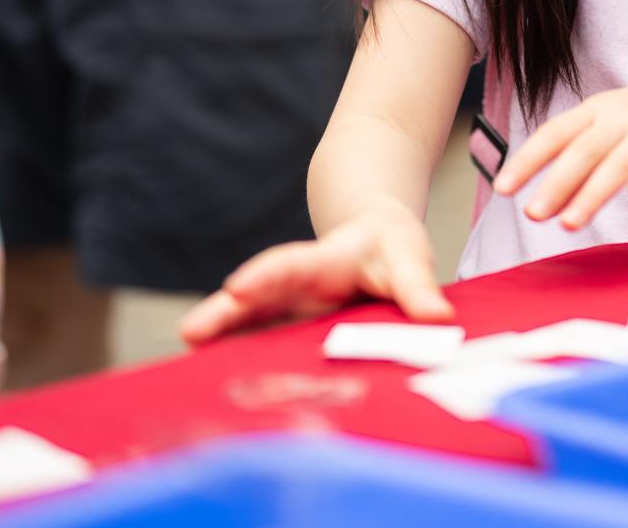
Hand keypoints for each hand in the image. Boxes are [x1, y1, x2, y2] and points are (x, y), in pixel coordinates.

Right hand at [177, 199, 452, 344]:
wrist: (378, 240)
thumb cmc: (392, 246)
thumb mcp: (409, 256)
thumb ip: (417, 287)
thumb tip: (438, 319)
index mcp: (322, 260)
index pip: (289, 264)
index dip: (264, 276)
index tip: (238, 288)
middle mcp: (296, 286)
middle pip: (255, 296)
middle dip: (223, 313)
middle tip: (191, 333)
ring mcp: (289, 310)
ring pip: (250, 324)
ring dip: (222, 341)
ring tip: (189, 363)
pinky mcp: (291, 331)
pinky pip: (264, 346)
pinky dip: (242, 362)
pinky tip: (217, 387)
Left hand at [495, 84, 627, 230]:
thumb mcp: (604, 129)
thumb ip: (572, 159)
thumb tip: (536, 200)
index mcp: (596, 111)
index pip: (555, 133)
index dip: (528, 160)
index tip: (502, 189)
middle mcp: (623, 117)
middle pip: (585, 150)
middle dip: (558, 183)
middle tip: (533, 214)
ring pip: (621, 161)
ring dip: (594, 192)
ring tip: (570, 223)